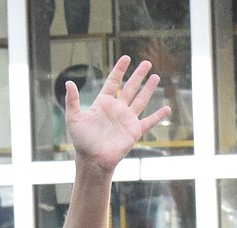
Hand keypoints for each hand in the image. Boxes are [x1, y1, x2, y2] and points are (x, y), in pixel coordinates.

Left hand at [65, 56, 169, 171]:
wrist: (93, 161)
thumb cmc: (82, 142)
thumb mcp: (74, 119)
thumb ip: (72, 100)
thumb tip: (69, 82)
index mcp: (104, 103)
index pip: (113, 81)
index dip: (119, 69)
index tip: (126, 58)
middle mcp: (117, 109)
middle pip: (131, 87)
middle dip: (138, 75)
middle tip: (147, 63)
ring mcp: (127, 119)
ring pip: (141, 100)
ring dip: (149, 89)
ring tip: (156, 77)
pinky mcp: (134, 131)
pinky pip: (149, 122)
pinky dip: (158, 116)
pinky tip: (167, 109)